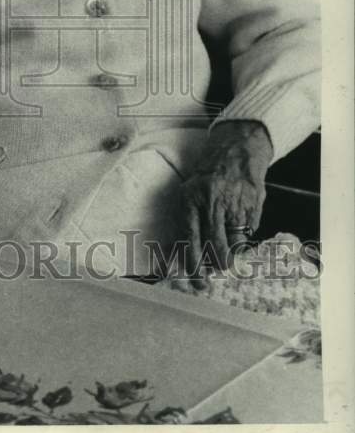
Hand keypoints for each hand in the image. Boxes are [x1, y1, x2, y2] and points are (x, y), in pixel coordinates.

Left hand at [179, 120, 272, 286]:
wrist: (235, 152)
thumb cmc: (207, 178)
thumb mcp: (190, 194)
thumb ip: (189, 223)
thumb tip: (181, 257)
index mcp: (190, 200)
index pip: (190, 238)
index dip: (193, 263)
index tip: (196, 281)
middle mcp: (211, 203)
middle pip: (214, 245)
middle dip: (215, 265)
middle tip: (215, 274)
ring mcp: (233, 205)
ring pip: (233, 243)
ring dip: (231, 254)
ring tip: (228, 255)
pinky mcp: (251, 207)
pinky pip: (247, 234)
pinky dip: (243, 238)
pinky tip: (239, 229)